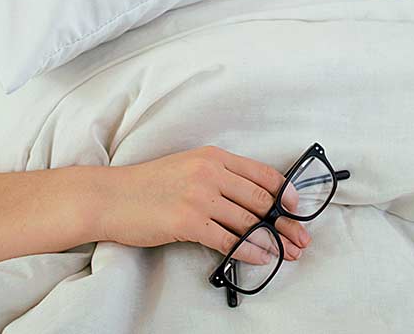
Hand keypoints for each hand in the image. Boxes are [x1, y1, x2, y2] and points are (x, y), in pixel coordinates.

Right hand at [98, 146, 309, 264]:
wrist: (112, 196)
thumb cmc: (150, 183)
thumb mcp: (189, 166)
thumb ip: (220, 177)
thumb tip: (252, 200)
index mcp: (214, 156)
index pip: (261, 173)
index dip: (284, 192)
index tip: (295, 208)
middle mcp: (211, 172)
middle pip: (261, 199)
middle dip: (286, 222)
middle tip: (301, 237)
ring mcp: (200, 196)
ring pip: (248, 221)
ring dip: (273, 241)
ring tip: (288, 253)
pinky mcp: (188, 221)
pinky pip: (229, 239)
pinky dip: (250, 251)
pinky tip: (262, 257)